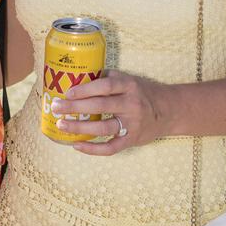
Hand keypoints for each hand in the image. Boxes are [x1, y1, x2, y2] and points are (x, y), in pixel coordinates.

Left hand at [52, 70, 170, 155]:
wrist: (169, 110)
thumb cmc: (143, 92)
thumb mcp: (130, 79)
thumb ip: (109, 79)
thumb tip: (80, 77)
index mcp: (129, 86)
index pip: (105, 86)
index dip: (85, 89)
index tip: (68, 92)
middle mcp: (131, 104)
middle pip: (100, 106)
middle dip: (75, 107)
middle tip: (56, 107)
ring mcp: (132, 124)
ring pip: (103, 128)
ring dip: (79, 128)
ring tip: (62, 125)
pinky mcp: (132, 140)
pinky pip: (110, 147)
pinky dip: (93, 149)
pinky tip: (77, 145)